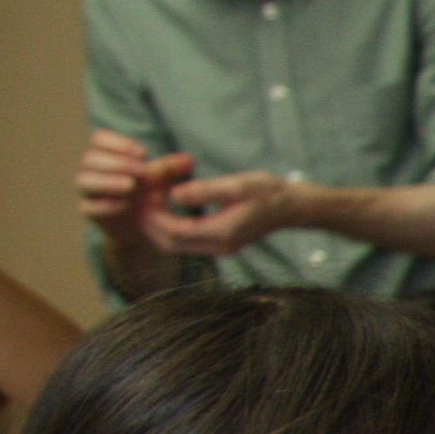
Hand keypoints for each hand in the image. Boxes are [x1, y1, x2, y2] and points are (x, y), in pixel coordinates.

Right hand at [76, 130, 190, 243]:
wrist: (145, 229)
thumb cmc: (150, 195)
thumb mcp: (162, 181)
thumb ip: (170, 169)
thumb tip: (189, 159)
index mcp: (107, 155)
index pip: (100, 139)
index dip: (118, 143)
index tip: (143, 153)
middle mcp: (93, 171)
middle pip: (90, 159)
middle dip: (117, 163)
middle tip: (143, 172)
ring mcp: (89, 192)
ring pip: (84, 180)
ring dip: (108, 182)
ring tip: (131, 186)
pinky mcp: (90, 212)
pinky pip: (88, 207)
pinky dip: (106, 204)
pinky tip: (125, 205)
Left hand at [147, 170, 306, 257]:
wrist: (293, 207)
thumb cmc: (269, 192)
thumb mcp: (238, 185)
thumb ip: (205, 191)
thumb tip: (174, 194)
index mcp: (221, 233)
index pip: (174, 232)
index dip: (154, 215)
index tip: (145, 193)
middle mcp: (218, 246)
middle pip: (169, 244)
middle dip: (150, 223)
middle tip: (141, 198)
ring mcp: (219, 247)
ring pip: (175, 244)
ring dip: (158, 225)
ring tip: (151, 199)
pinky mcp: (220, 243)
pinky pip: (185, 240)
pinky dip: (170, 225)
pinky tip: (168, 205)